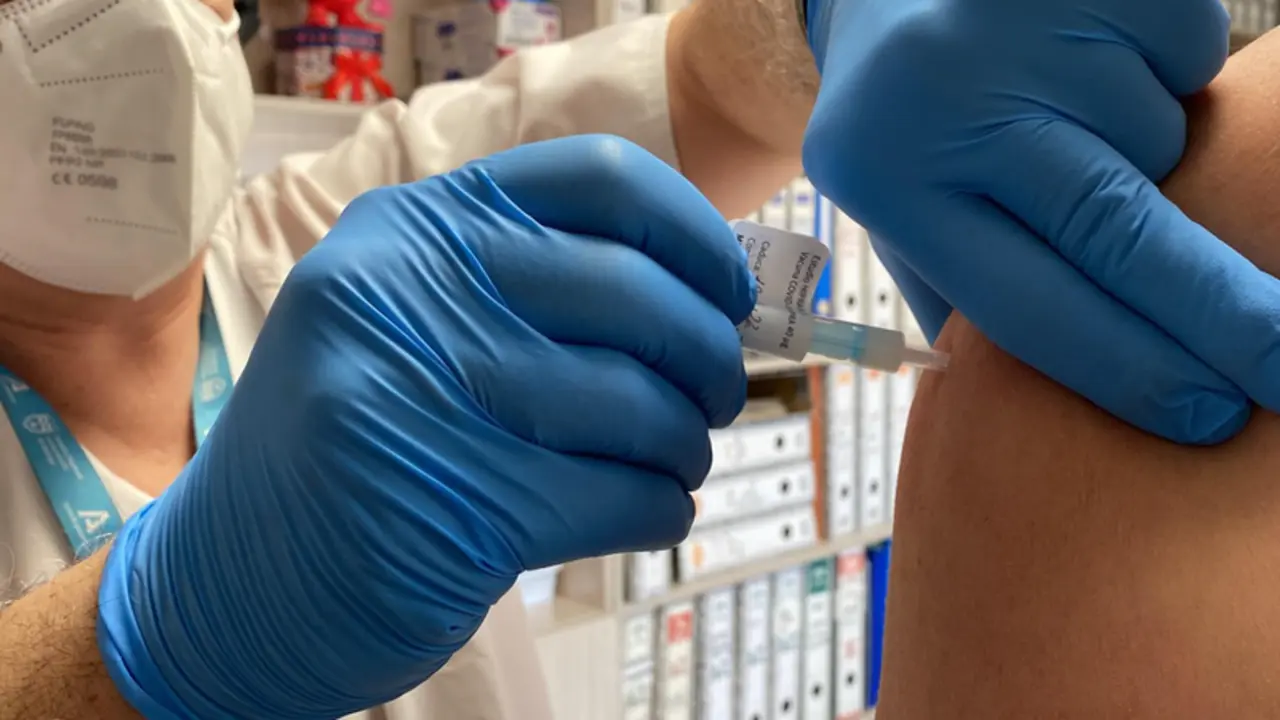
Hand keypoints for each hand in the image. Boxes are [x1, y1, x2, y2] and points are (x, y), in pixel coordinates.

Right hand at [96, 135, 754, 717]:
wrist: (232, 581)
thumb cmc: (357, 443)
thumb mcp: (411, 322)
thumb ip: (531, 290)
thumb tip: (703, 297)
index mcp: (409, 230)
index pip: (598, 180)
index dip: (693, 232)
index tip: (728, 288)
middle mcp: (407, 294)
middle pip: (634, 294)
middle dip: (706, 354)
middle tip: (714, 394)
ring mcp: (421, 399)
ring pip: (636, 405)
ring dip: (682, 444)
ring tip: (673, 462)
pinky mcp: (451, 509)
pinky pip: (620, 494)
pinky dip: (661, 506)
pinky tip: (650, 509)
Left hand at [802, 0, 1279, 443]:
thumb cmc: (910, 125)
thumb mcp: (903, 216)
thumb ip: (967, 297)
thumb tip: (1063, 401)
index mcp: (890, 181)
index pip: (1025, 303)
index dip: (1125, 368)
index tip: (1206, 416)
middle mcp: (949, 104)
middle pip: (1112, 229)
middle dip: (1215, 310)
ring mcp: (1025, 29)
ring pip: (1163, 141)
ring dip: (1159, 159)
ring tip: (1078, 127)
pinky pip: (1191, 57)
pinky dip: (1173, 79)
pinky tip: (1099, 68)